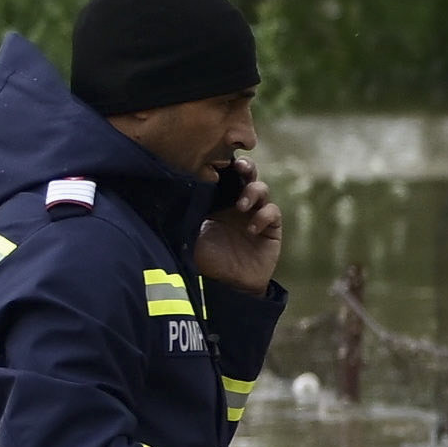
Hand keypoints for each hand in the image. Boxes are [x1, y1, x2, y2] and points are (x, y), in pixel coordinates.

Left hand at [192, 163, 285, 294]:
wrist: (226, 287)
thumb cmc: (205, 260)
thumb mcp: (188, 234)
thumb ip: (186, 213)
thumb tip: (174, 190)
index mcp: (217, 201)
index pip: (223, 175)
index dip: (223, 164)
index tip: (216, 159)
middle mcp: (237, 204)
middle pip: (246, 174)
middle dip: (245, 166)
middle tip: (238, 167)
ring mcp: (255, 215)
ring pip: (261, 189)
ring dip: (253, 192)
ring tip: (241, 206)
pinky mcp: (271, 229)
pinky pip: (273, 212)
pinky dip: (264, 215)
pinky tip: (251, 228)